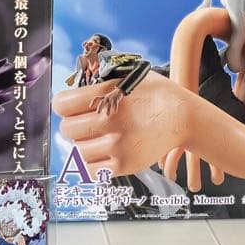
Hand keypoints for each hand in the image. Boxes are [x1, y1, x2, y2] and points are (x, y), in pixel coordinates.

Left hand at [53, 71, 190, 177]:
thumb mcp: (128, 74)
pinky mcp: (125, 165)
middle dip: (71, 124)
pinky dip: (90, 162)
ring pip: (78, 150)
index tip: (68, 107)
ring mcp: (118, 145)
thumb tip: (74, 84)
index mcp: (108, 94)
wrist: (182, 117)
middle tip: (82, 122)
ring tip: (93, 137)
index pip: (62, 104)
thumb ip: (100, 78)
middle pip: (67, 129)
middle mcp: (111, 121)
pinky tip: (99, 152)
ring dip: (81, 144)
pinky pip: (91, 170)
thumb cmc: (154, 93)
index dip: (62, 105)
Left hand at [90, 86, 123, 115]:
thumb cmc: (111, 96)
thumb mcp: (106, 98)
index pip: (97, 98)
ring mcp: (111, 98)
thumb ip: (103, 104)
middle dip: (100, 107)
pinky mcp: (116, 99)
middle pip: (102, 102)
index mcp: (103, 97)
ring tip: (107, 115)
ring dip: (108, 110)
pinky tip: (115, 112)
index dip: (93, 102)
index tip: (90, 107)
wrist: (118, 90)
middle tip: (98, 113)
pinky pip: (115, 104)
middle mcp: (106, 98)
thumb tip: (99, 110)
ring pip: (109, 104)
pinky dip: (115, 108)